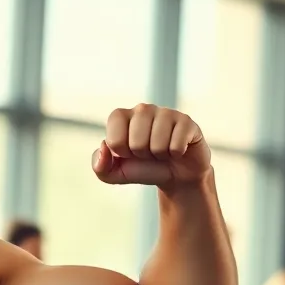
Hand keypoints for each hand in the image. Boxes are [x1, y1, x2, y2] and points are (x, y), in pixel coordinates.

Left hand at [91, 104, 210, 188]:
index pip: (113, 141)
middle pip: (136, 143)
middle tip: (148, 153)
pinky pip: (176, 145)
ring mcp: (165, 112)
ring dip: (160, 155)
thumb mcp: (115, 174)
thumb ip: (99, 166)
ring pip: (157, 144)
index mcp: (121, 116)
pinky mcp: (186, 121)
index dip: (122, 154)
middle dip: (142, 156)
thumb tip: (104, 146)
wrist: (174, 175)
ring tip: (162, 151)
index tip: (129, 153)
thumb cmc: (142, 169)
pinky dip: (176, 154)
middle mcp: (142, 109)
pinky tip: (177, 149)